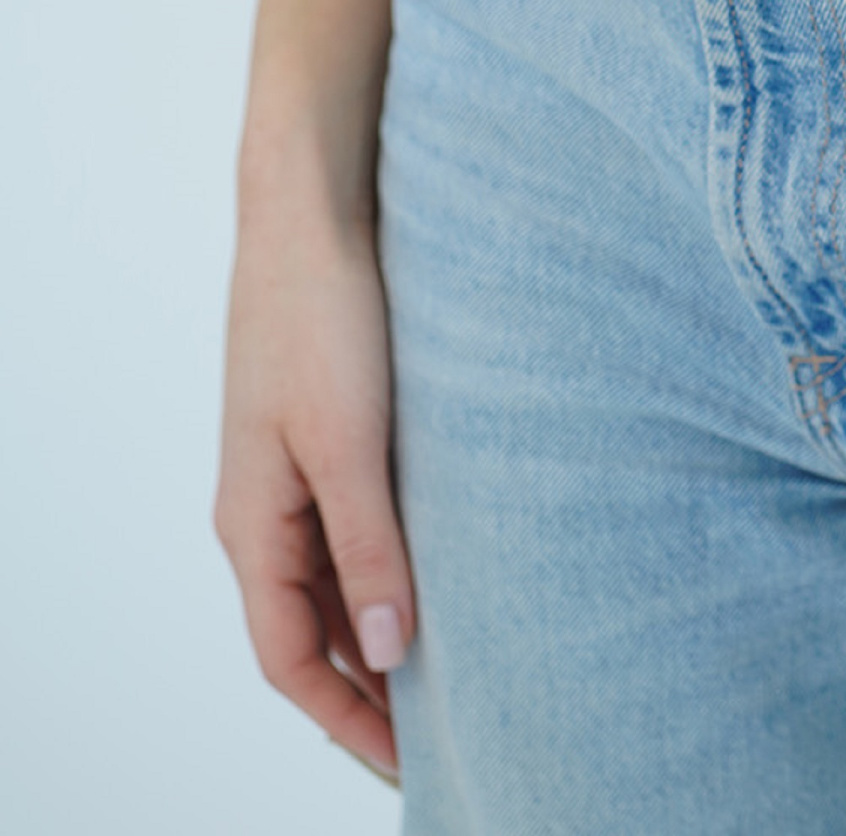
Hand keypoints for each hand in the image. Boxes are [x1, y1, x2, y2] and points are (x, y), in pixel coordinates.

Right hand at [213, 192, 414, 782]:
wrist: (314, 208)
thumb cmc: (320, 314)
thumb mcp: (348, 439)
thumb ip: (368, 545)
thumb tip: (391, 653)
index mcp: (253, 522)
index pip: (290, 660)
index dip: (346, 721)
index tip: (409, 765)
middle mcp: (269, 506)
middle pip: (317, 627)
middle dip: (373, 686)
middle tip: (451, 730)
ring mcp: (302, 466)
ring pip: (343, 573)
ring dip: (392, 620)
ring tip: (466, 663)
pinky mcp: (339, 425)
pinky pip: (363, 519)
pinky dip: (402, 556)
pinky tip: (456, 566)